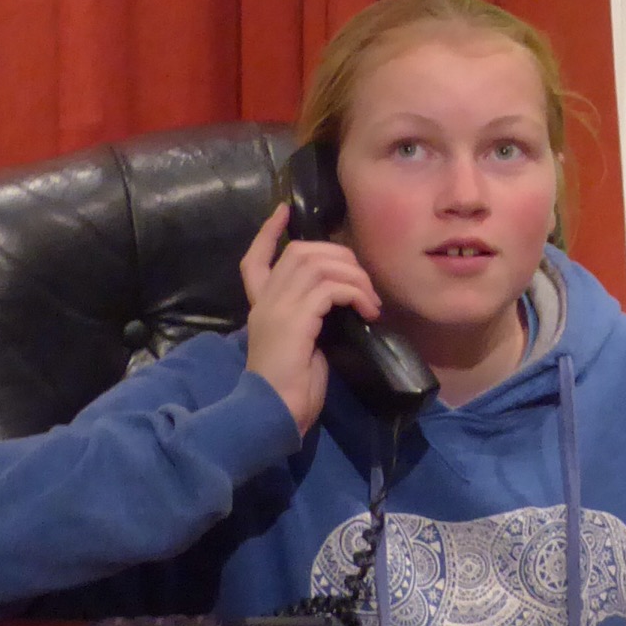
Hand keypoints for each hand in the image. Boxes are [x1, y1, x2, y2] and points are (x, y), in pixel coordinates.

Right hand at [236, 201, 381, 435]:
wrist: (276, 413)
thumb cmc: (293, 388)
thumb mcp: (304, 344)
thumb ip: (312, 317)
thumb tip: (343, 302)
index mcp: (261, 307)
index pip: (254, 259)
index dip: (268, 232)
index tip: (284, 211)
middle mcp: (264, 302)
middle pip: (299, 252)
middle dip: (339, 255)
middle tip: (363, 281)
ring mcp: (276, 308)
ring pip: (319, 264)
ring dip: (354, 276)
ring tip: (371, 301)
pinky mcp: (294, 320)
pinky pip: (330, 287)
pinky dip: (355, 293)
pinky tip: (369, 311)